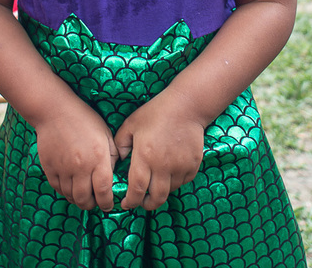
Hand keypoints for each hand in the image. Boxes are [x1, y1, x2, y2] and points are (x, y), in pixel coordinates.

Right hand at [35, 101, 117, 211]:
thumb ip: (112, 156)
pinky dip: (65, 192)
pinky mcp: (49, 168)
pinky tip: (70, 186)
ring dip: (78, 200)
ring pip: (71, 196)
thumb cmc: (84, 120)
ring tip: (83, 195)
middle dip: (92, 205)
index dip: (107, 203)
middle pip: (85, 199)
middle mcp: (80, 166)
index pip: (103, 191)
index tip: (109, 205)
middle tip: (95, 202)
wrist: (55, 111)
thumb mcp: (106, 134)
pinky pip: (58, 188)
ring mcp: (63, 169)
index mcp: (98, 158)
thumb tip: (113, 176)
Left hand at [113, 94, 203, 210]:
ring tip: (154, 184)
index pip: (136, 190)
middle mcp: (163, 166)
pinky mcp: (193, 166)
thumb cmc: (156, 113)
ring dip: (160, 192)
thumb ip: (120, 145)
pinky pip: (182, 182)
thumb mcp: (131, 124)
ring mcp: (180, 167)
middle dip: (146, 204)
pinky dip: (174, 183)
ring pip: (169, 191)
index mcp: (145, 156)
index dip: (130, 201)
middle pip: (155, 198)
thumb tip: (118, 163)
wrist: (186, 106)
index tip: (125, 204)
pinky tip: (169, 173)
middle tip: (141, 201)